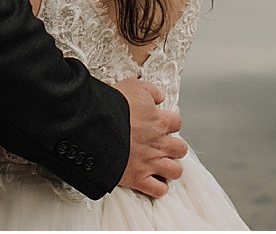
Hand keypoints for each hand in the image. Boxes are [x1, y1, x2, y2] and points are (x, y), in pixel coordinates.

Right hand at [113, 78, 185, 198]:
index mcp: (159, 121)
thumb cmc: (111, 105)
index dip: (169, 123)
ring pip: (175, 171)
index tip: (161, 124)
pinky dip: (157, 188)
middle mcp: (159, 143)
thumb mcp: (133, 86)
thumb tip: (159, 97)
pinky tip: (151, 181)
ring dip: (169, 168)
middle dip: (173, 148)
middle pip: (181, 149)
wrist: (95, 126)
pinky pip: (158, 190)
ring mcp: (150, 162)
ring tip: (160, 165)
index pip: (177, 122)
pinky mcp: (138, 178)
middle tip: (161, 146)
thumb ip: (151, 91)